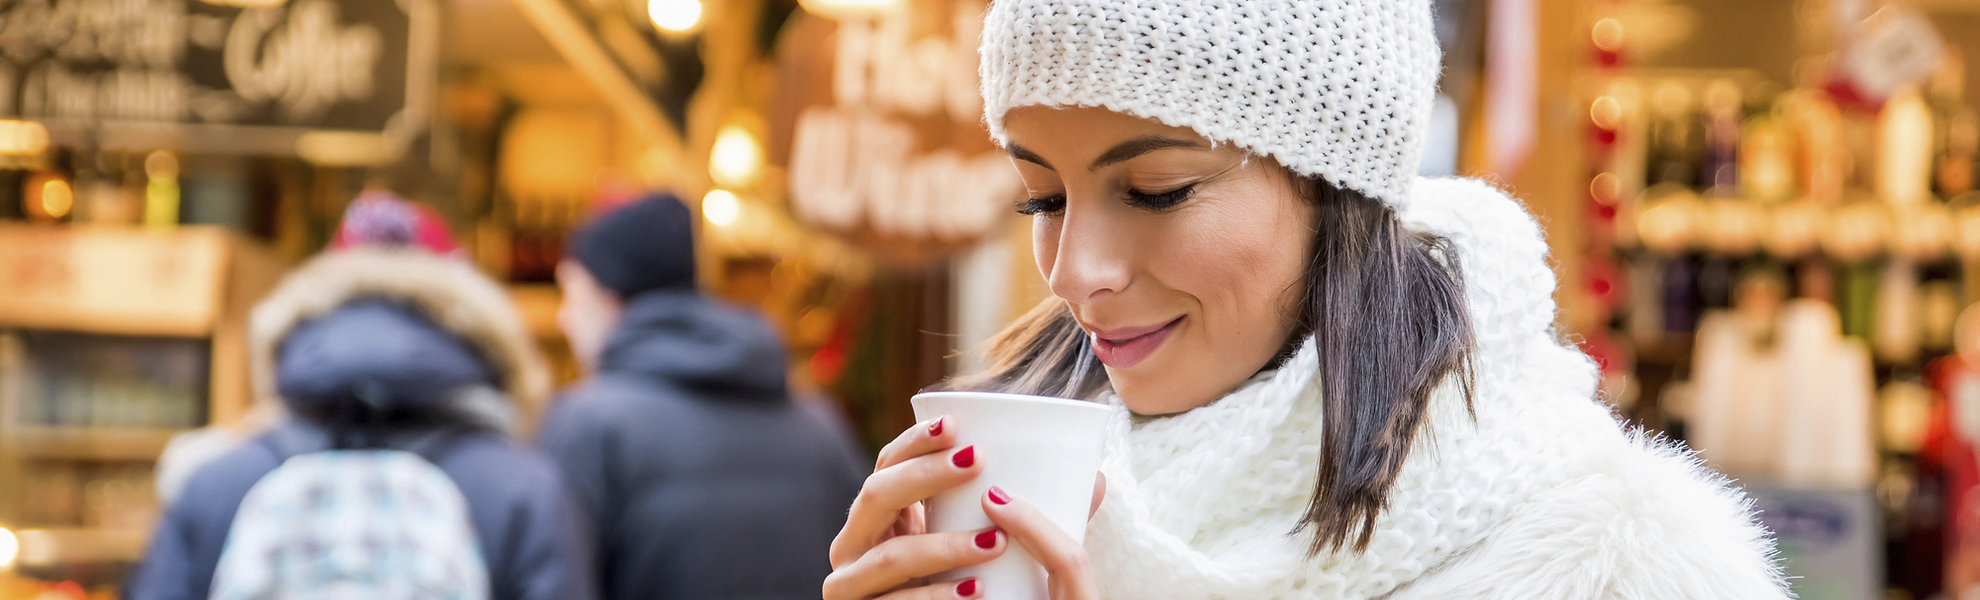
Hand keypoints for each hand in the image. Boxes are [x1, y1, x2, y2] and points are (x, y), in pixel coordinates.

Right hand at [823, 417, 1107, 599]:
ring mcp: (850, 584)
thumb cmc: (969, 588)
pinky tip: (975, 590)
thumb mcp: (991, 546)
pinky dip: (936, 598)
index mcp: (880, 515)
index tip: (959, 427)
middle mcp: (854, 542)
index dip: (916, 440)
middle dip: (924, 474)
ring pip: (890, 556)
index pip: (888, 463)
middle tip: (977, 463)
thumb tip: (1096, 480)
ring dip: (942, 545)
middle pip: (877, 494)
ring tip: (994, 542)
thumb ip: (1034, 517)